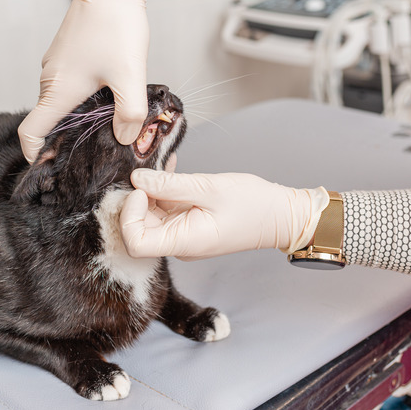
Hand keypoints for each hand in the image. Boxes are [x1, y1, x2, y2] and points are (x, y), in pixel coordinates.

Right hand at [18, 0, 158, 162]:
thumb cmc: (116, 25)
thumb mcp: (129, 75)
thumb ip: (130, 114)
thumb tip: (125, 138)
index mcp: (57, 90)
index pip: (30, 132)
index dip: (35, 155)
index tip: (49, 168)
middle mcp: (50, 80)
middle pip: (48, 121)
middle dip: (65, 140)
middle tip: (91, 154)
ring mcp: (56, 66)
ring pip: (61, 103)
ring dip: (79, 118)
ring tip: (106, 127)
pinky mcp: (67, 56)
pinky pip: (68, 87)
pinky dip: (83, 99)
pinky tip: (108, 98)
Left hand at [120, 169, 329, 259]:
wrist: (280, 215)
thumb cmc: (253, 205)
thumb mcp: (209, 188)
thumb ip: (170, 184)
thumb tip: (136, 179)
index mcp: (183, 242)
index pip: (134, 242)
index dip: (130, 215)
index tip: (142, 190)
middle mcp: (177, 243)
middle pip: (137, 228)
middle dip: (137, 198)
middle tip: (148, 171)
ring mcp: (180, 234)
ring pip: (148, 216)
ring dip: (149, 190)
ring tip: (163, 166)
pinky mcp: (185, 224)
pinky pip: (163, 209)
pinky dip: (161, 189)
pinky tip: (170, 170)